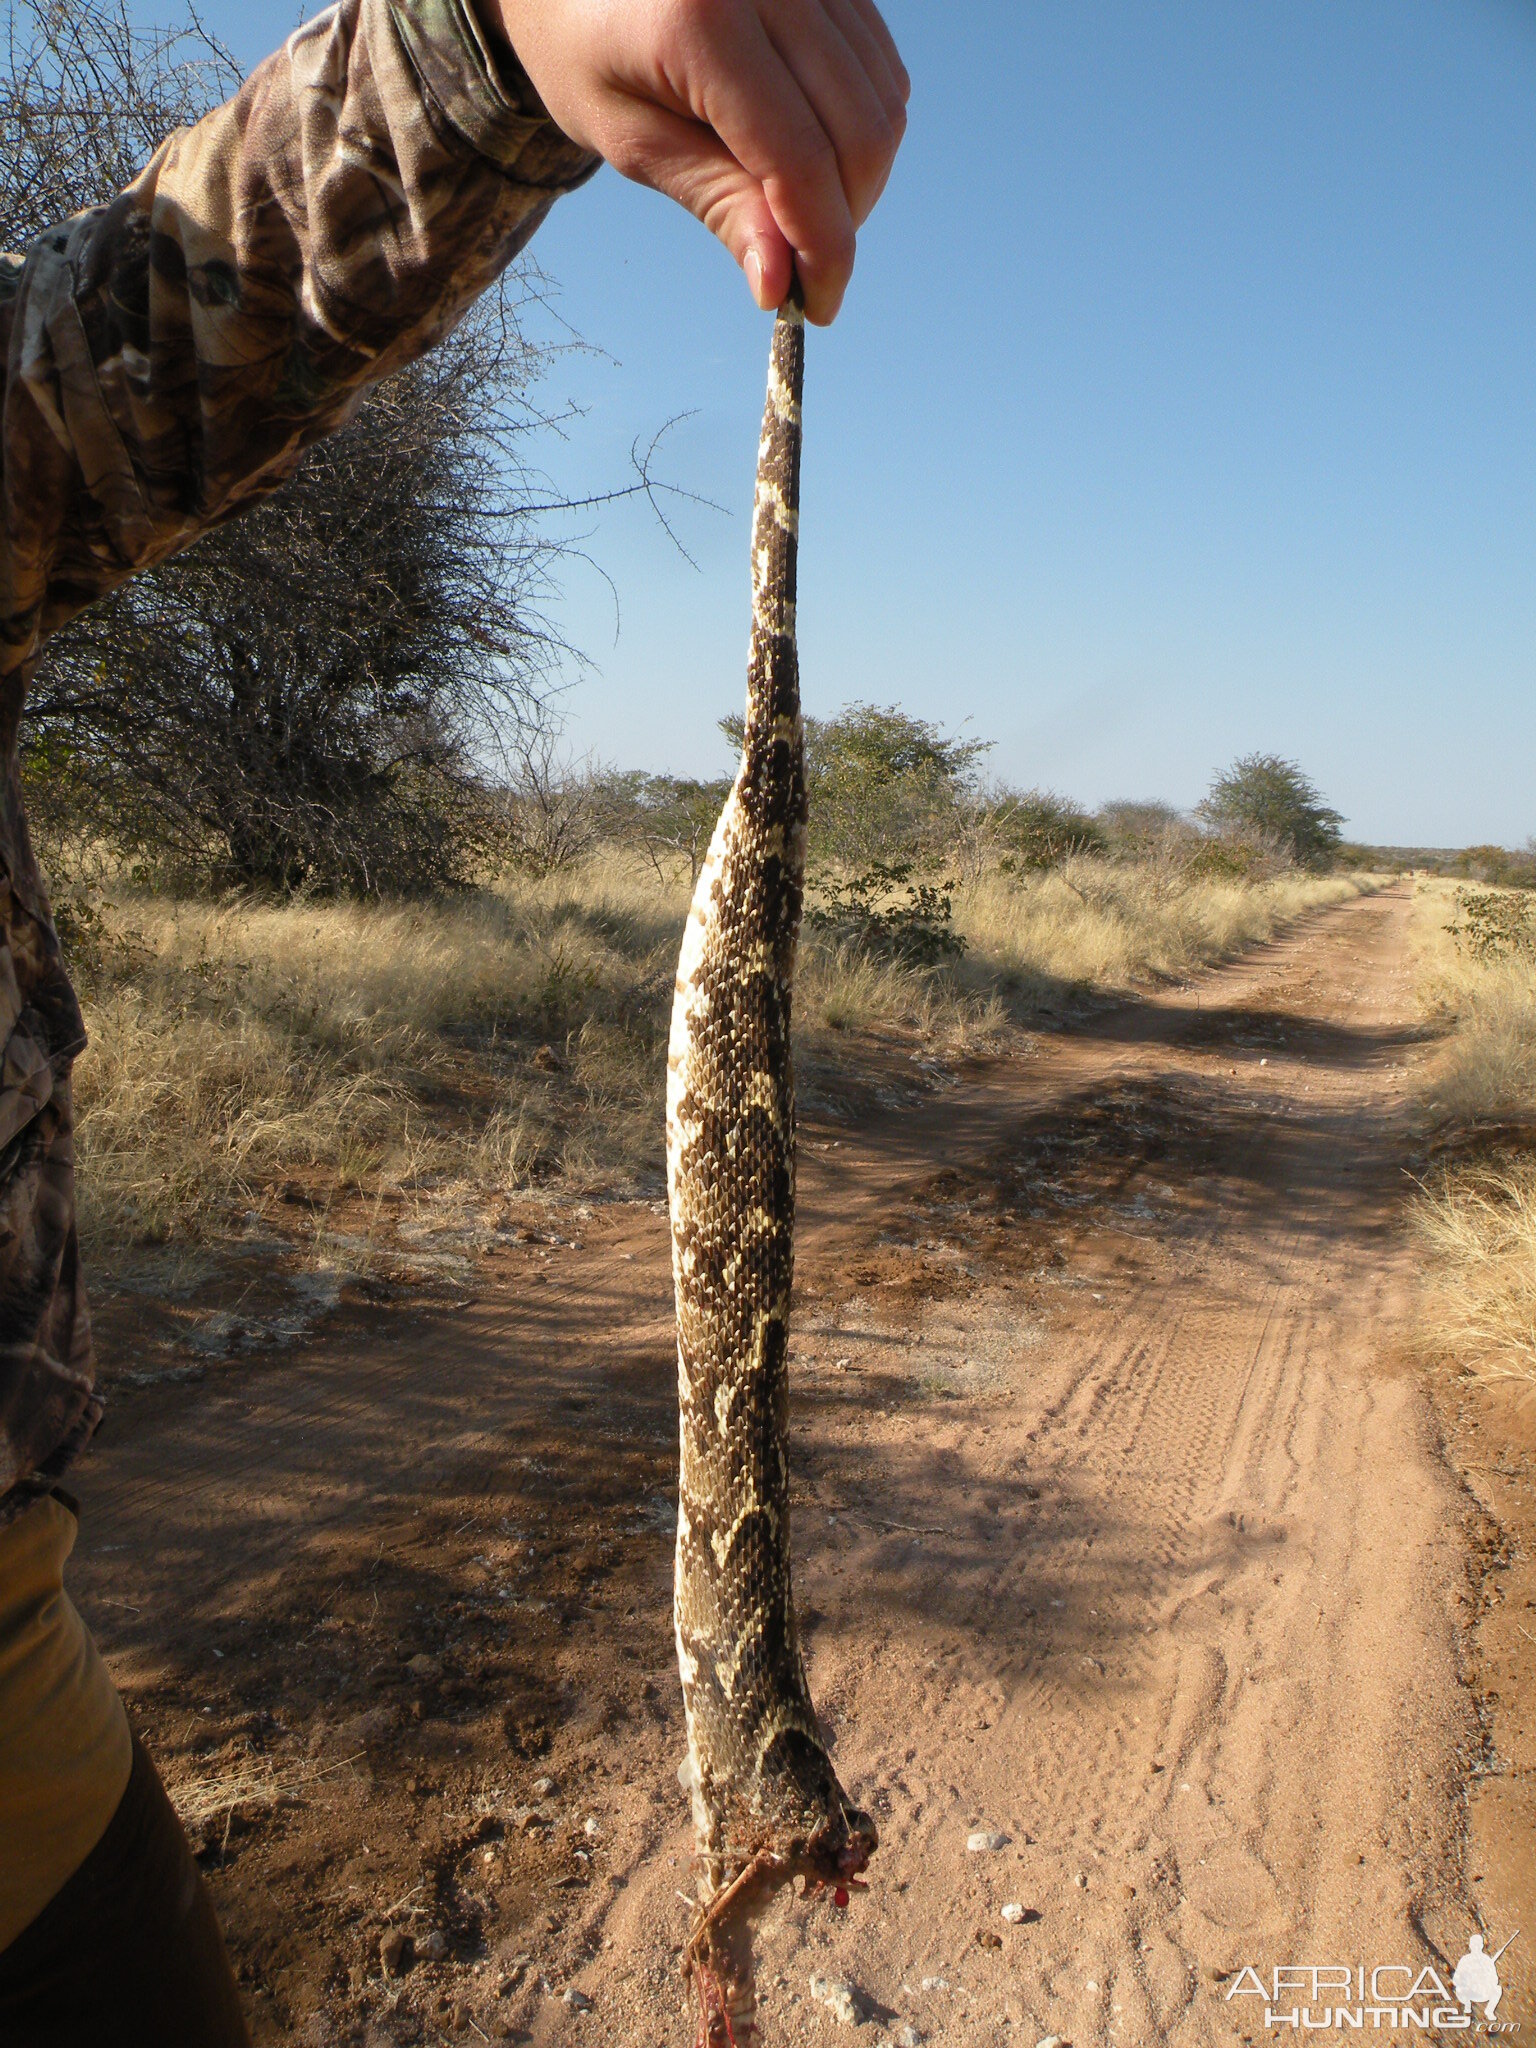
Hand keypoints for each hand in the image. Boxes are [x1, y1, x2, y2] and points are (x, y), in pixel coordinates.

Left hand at [481, 0, 908, 323]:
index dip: (822, 249)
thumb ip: (715, 200)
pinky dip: (860, 126)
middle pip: (860, 134)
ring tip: (799, 206)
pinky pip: (881, 65)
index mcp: (703, 23)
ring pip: (886, 102)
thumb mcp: (632, 139)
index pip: (801, 160)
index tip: (816, 309)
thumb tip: (779, 283)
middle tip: (803, 265)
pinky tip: (812, 150)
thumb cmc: (586, 51)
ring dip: (858, 178)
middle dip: (844, 220)